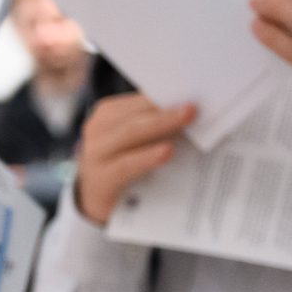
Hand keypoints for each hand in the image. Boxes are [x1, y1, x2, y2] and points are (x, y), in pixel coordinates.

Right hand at [73, 95, 196, 225]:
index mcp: (109, 113)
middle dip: (166, 108)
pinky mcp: (101, 178)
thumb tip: (192, 111)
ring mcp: (95, 152)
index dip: (167, 93)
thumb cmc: (126, 167)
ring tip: (187, 119)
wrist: (99, 203)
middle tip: (195, 105)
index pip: (142, 99)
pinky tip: (166, 151)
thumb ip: (156, 127)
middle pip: (136, 113)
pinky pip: (127, 164)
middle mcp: (98, 127)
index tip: (194, 88)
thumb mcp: (139, 143)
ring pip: (131, 132)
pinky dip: (147, 157)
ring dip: (161, 124)